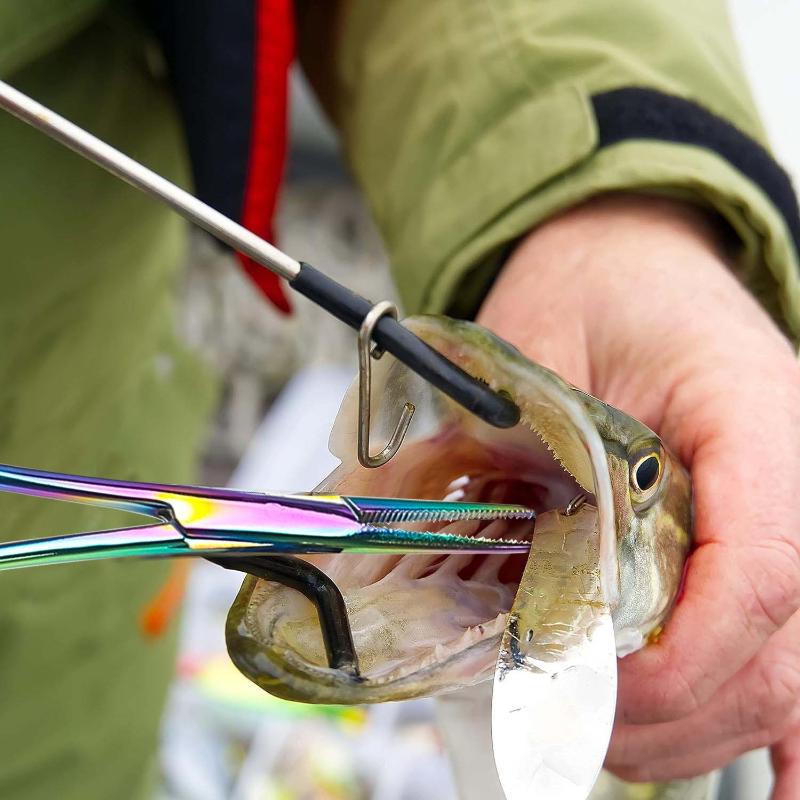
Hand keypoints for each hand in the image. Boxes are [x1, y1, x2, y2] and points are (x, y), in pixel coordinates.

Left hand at [476, 194, 799, 796]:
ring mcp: (789, 520)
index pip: (763, 572)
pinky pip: (795, 664)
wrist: (632, 267)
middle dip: (669, 714)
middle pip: (775, 653)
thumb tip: (462, 564)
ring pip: (783, 679)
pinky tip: (760, 784)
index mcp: (757, 418)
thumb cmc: (595, 293)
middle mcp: (796, 480)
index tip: (587, 685)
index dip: (681, 660)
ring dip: (692, 728)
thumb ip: (517, 452)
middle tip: (563, 719)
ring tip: (595, 727)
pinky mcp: (765, 544)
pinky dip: (775, 738)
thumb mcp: (536, 349)